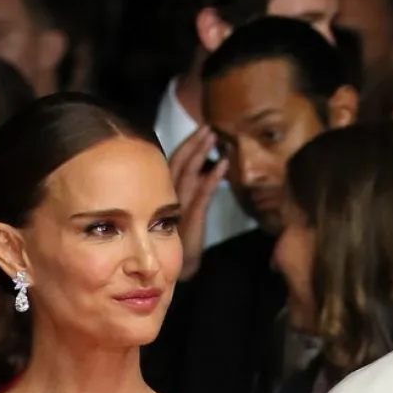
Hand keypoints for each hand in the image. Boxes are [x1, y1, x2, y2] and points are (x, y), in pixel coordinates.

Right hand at [168, 126, 227, 281]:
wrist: (180, 267)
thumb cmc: (182, 240)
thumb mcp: (185, 212)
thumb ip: (193, 192)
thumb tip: (206, 172)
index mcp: (168, 192)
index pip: (176, 162)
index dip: (188, 145)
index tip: (200, 130)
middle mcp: (170, 195)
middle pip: (180, 160)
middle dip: (194, 142)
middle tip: (207, 125)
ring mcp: (180, 204)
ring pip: (189, 171)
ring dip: (201, 151)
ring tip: (213, 135)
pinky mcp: (192, 216)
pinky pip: (203, 192)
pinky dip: (213, 176)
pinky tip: (224, 163)